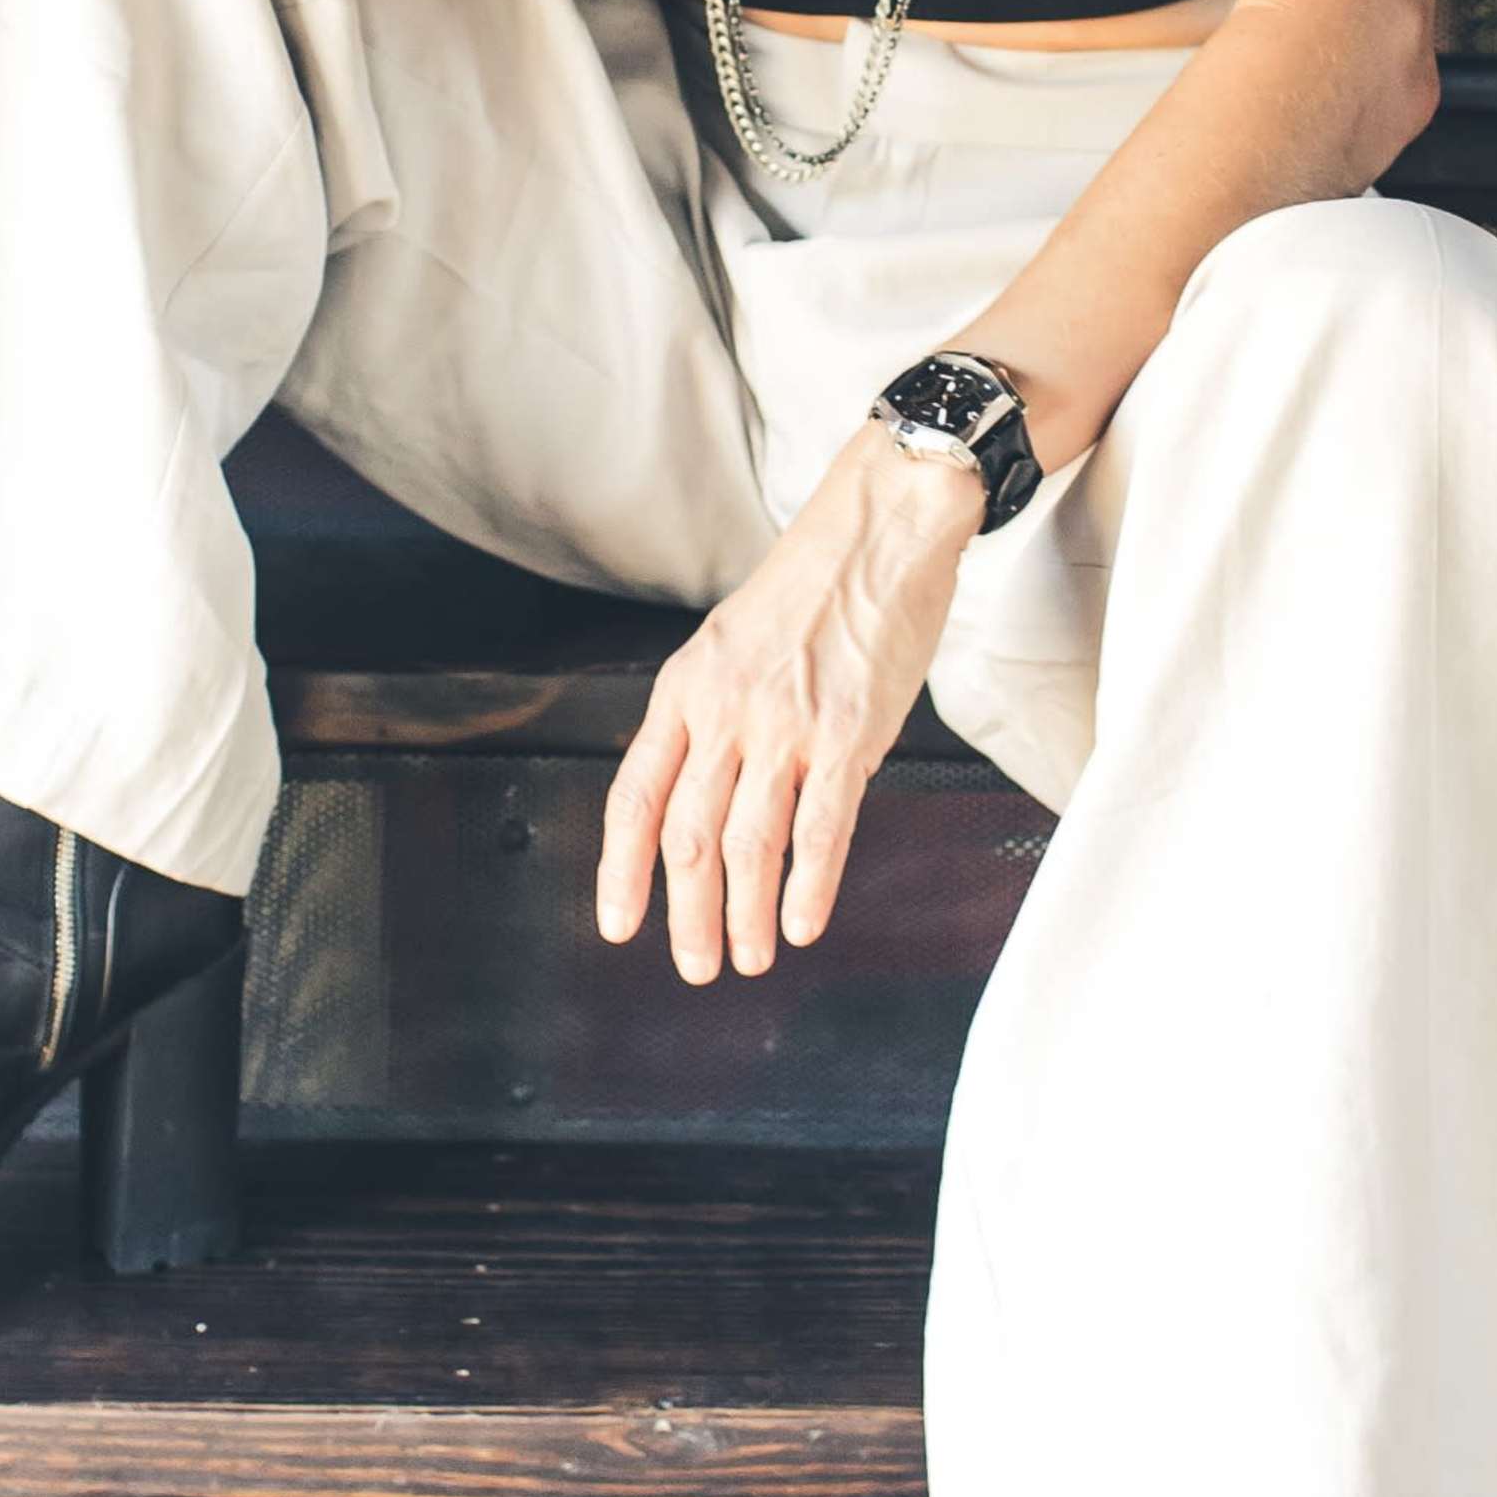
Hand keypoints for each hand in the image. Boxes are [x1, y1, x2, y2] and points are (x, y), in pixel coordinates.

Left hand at [596, 424, 982, 980]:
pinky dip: (809, 887)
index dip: (622, 869)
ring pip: (748, 845)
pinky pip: (821, 829)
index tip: (618, 925)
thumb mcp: (729, 645)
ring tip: (750, 958)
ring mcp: (786, 726)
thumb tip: (705, 794)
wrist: (878, 531)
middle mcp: (725, 712)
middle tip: (694, 965)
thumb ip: (712, 717)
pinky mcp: (848, 736)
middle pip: (687, 836)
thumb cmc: (811, 588)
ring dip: (745, 915)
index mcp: (685, 691)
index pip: (635, 796)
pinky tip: (803, 923)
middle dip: (685, 914)